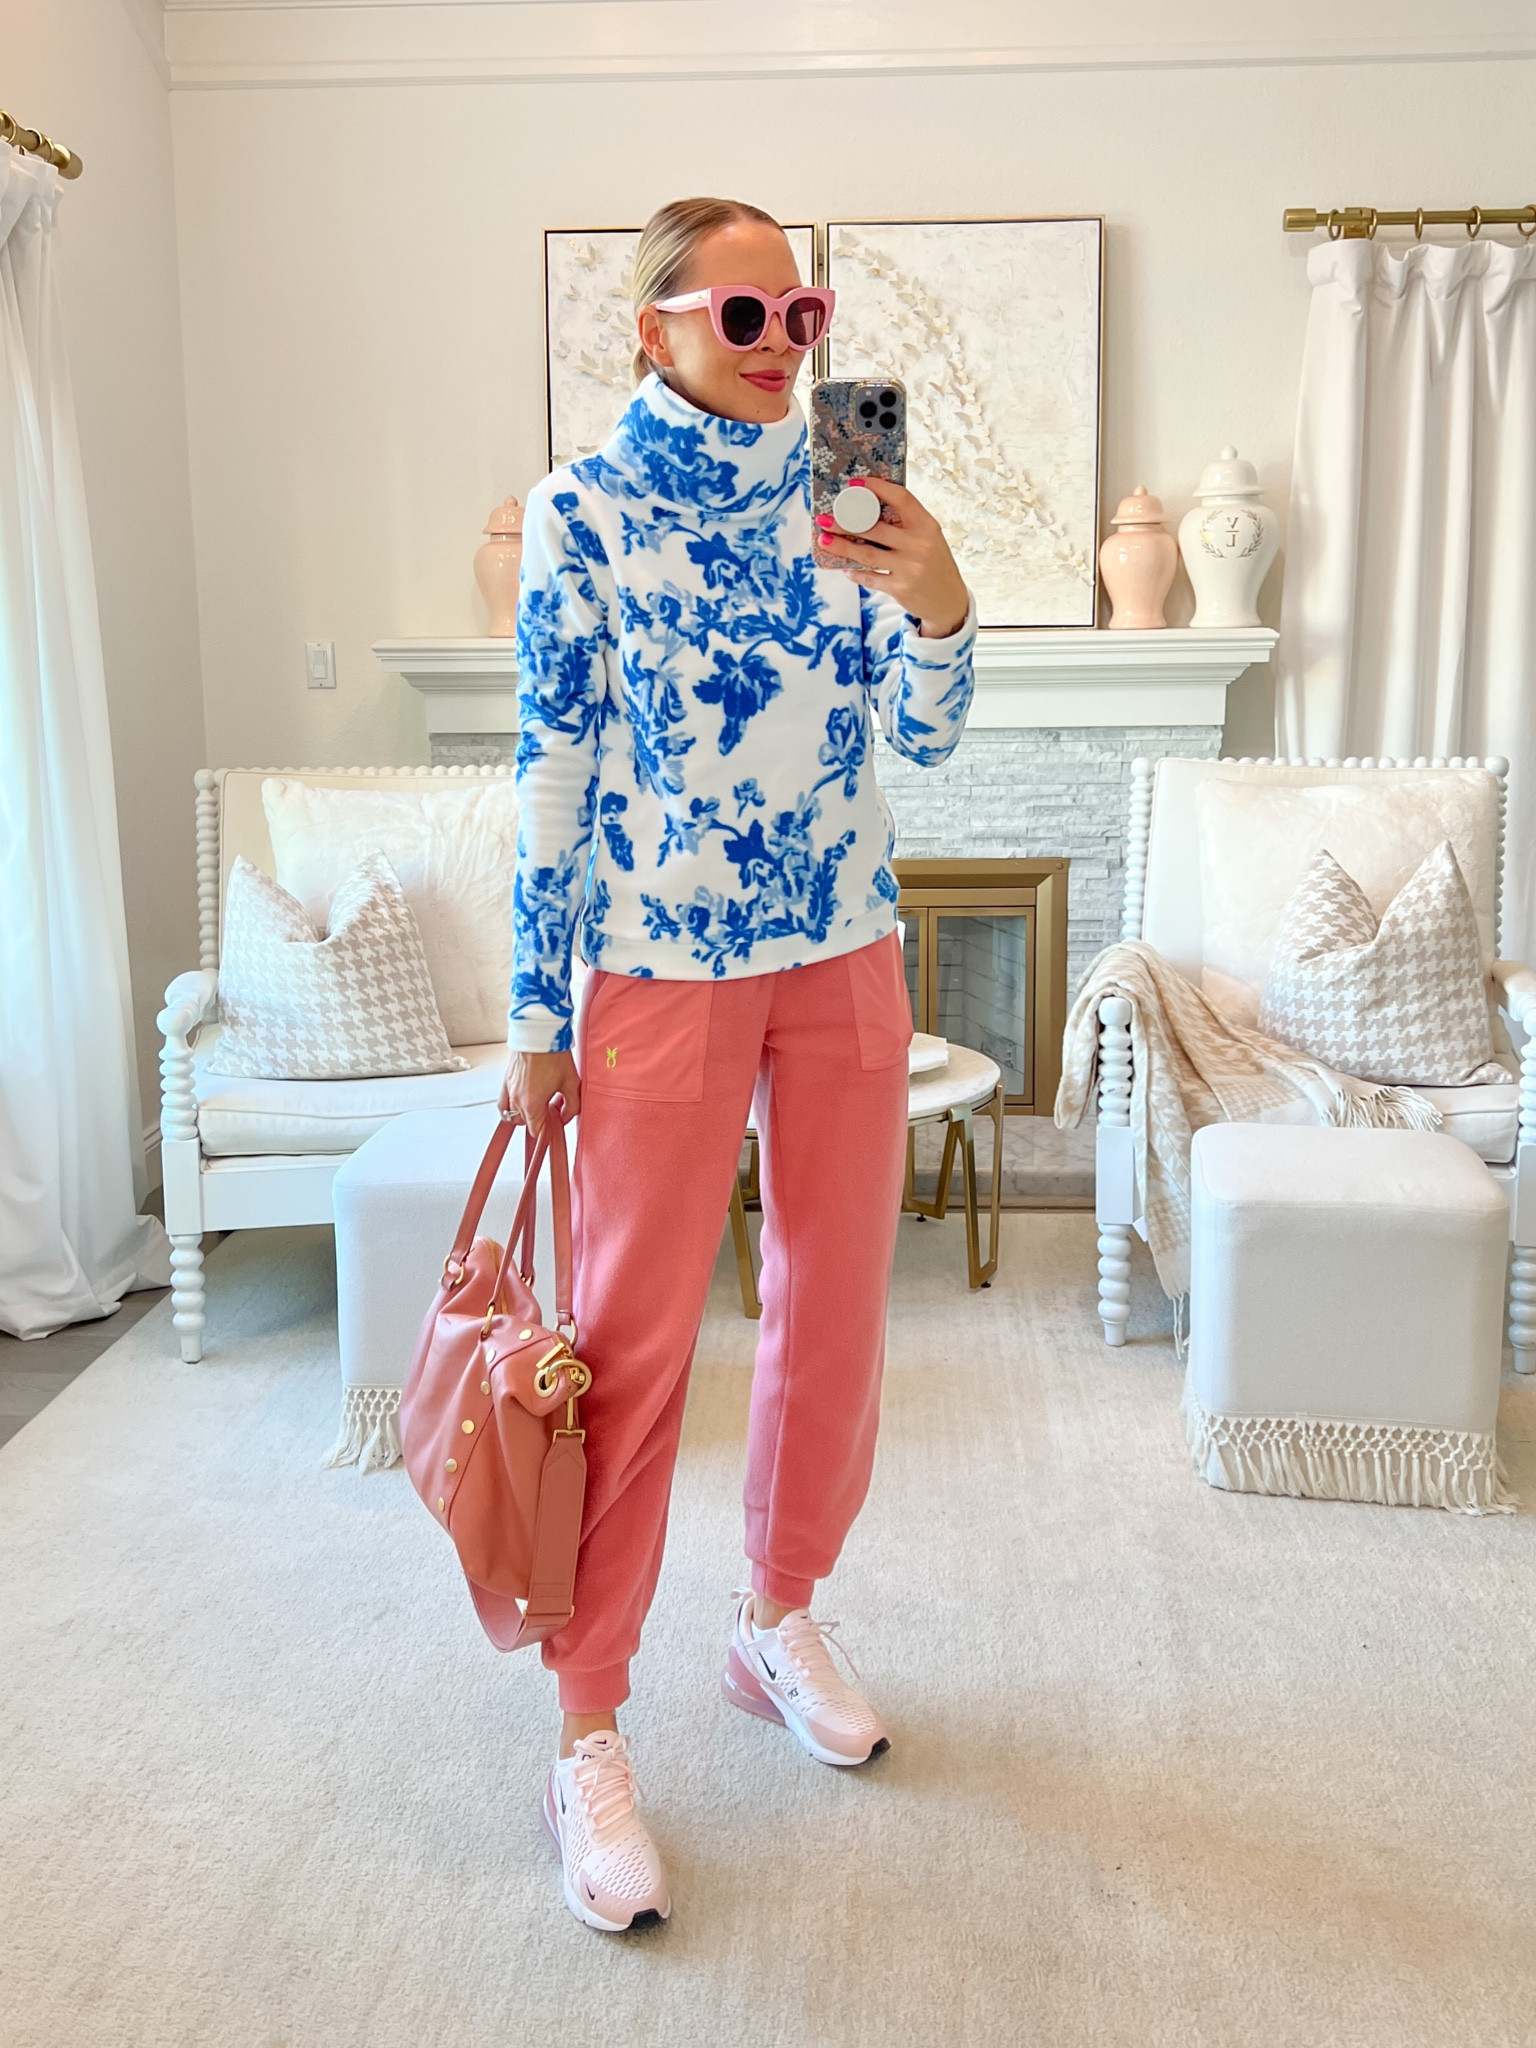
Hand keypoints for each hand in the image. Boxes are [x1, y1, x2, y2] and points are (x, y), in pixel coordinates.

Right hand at [503, 1049, 581, 1128]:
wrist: (539, 1033)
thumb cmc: (554, 1055)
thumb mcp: (571, 1083)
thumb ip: (572, 1106)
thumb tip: (566, 1116)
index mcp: (532, 1104)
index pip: (536, 1131)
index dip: (547, 1131)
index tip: (555, 1124)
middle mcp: (516, 1100)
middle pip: (524, 1123)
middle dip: (538, 1121)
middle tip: (551, 1110)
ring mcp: (508, 1090)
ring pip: (512, 1115)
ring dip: (524, 1115)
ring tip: (537, 1105)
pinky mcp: (505, 1081)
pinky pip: (502, 1104)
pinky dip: (509, 1108)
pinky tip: (521, 1102)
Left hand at [815, 478, 969, 638]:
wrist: (948, 601)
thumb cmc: (934, 564)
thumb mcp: (929, 538)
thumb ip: (907, 524)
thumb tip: (869, 508)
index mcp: (927, 526)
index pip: (901, 498)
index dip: (877, 488)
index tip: (855, 484)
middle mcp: (919, 545)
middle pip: (876, 528)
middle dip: (846, 522)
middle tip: (825, 518)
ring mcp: (909, 568)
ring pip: (867, 554)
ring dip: (841, 546)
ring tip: (823, 539)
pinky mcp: (900, 588)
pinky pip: (870, 578)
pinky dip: (854, 573)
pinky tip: (844, 567)